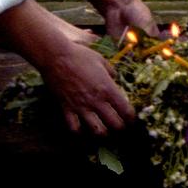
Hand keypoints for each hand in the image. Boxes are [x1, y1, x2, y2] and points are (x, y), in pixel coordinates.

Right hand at [0, 0, 134, 135]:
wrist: (56, 56)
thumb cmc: (80, 55)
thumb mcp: (102, 61)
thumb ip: (111, 72)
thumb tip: (115, 79)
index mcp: (108, 89)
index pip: (126, 111)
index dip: (131, 118)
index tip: (130, 119)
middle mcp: (97, 101)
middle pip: (115, 124)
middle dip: (119, 127)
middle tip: (119, 126)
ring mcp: (81, 106)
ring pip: (97, 131)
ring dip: (102, 132)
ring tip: (102, 130)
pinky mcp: (67, 108)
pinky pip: (74, 128)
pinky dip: (79, 131)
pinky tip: (81, 128)